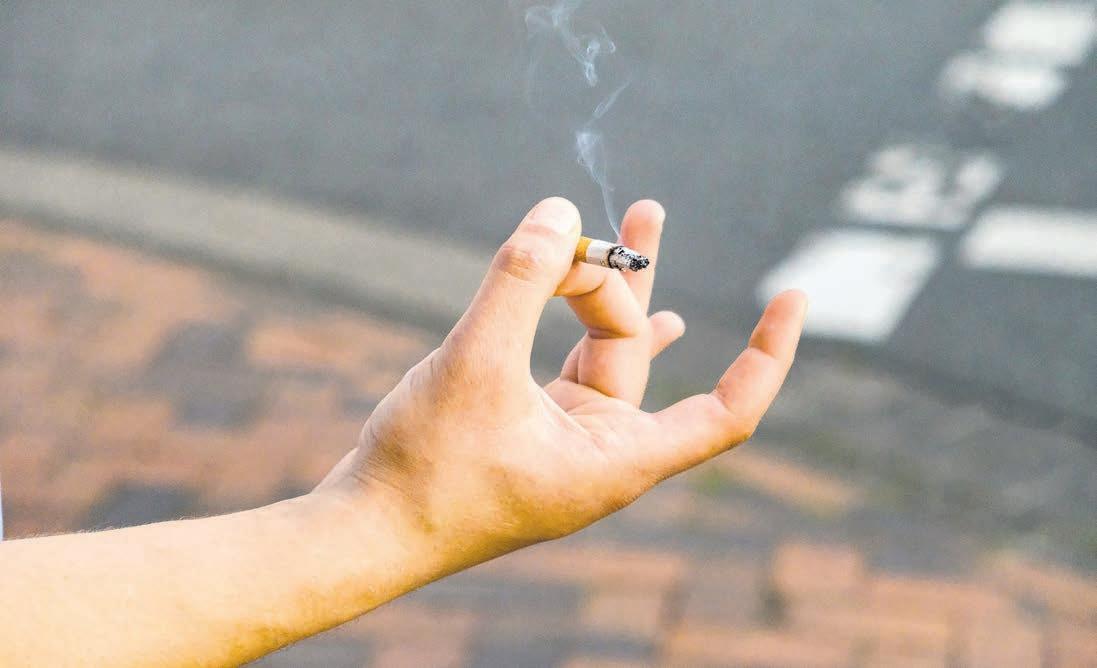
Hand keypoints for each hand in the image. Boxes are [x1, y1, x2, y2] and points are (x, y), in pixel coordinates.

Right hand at [316, 197, 805, 574]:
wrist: (366, 530)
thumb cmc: (425, 470)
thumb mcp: (475, 363)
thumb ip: (519, 282)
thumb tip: (559, 210)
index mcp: (618, 461)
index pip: (727, 412)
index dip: (766, 354)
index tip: (792, 298)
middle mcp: (603, 454)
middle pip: (643, 351)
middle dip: (638, 282)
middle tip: (641, 213)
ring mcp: (565, 442)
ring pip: (605, 353)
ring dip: (609, 291)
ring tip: (632, 224)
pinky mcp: (529, 429)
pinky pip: (573, 365)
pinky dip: (578, 321)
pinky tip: (591, 288)